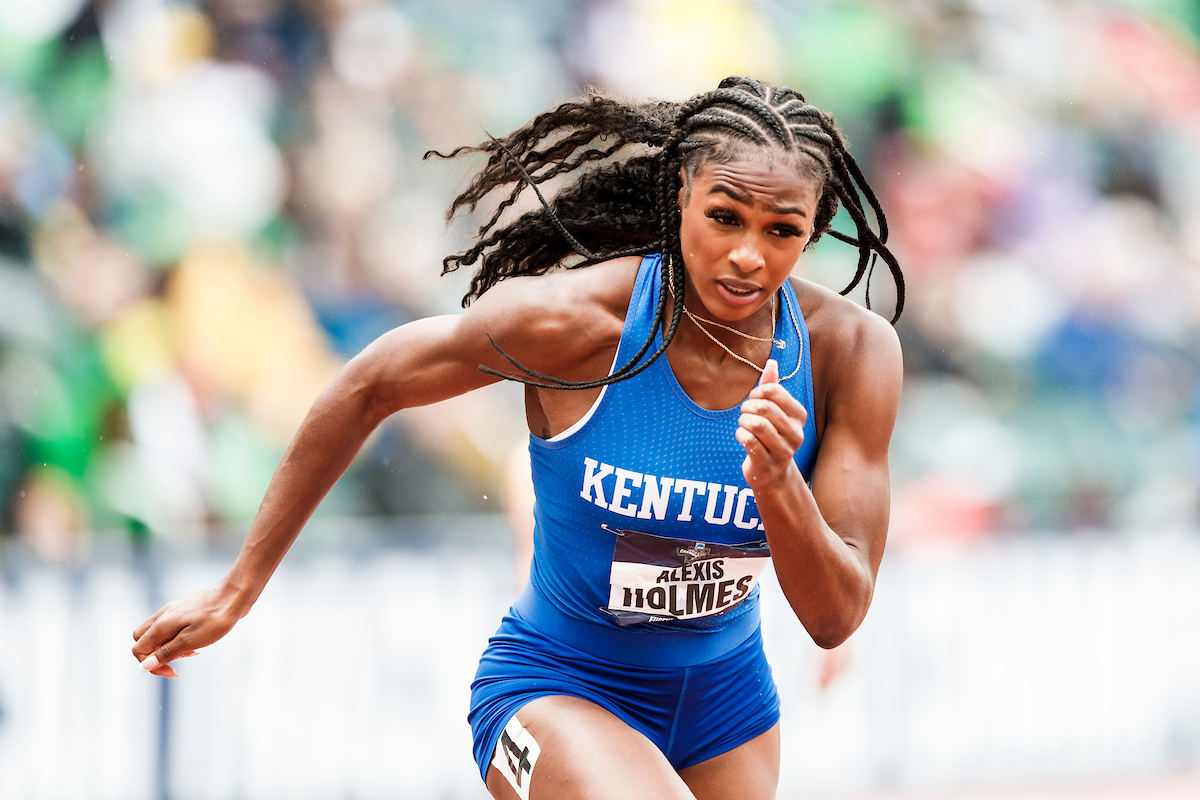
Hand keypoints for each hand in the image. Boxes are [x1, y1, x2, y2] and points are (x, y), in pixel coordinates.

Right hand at [132, 580, 245, 677]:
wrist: (235, 594)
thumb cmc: (216, 618)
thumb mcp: (190, 641)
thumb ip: (166, 653)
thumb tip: (143, 667)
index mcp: (161, 624)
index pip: (139, 650)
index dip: (150, 665)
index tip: (172, 670)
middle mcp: (162, 616)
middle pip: (143, 640)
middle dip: (155, 656)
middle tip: (178, 661)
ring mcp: (173, 611)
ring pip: (157, 634)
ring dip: (168, 648)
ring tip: (191, 652)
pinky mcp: (184, 610)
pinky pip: (171, 627)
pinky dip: (177, 639)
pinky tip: (195, 643)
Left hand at [736, 359, 807, 486]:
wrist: (772, 473)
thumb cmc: (771, 435)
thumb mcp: (774, 410)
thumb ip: (772, 386)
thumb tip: (771, 362)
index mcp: (799, 416)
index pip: (774, 391)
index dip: (757, 391)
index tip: (753, 398)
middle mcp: (796, 433)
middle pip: (764, 408)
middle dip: (747, 407)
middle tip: (744, 413)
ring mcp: (784, 451)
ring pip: (756, 425)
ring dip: (743, 421)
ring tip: (743, 424)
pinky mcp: (768, 465)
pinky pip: (749, 442)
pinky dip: (740, 435)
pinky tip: (742, 436)